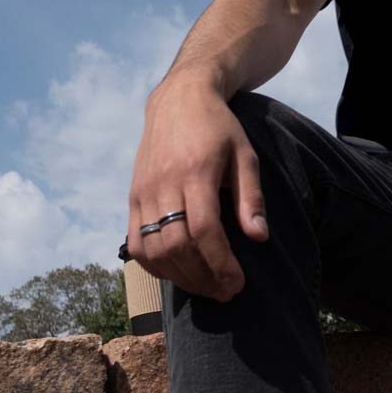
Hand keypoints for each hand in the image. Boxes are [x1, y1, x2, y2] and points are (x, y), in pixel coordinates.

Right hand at [127, 79, 268, 301]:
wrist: (179, 100)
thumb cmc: (220, 127)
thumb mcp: (245, 154)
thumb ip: (251, 196)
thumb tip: (259, 237)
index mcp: (196, 171)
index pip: (203, 230)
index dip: (220, 263)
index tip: (237, 283)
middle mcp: (164, 184)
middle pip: (177, 245)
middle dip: (203, 277)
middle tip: (226, 292)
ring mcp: (143, 192)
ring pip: (154, 249)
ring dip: (180, 277)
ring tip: (207, 286)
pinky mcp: (132, 196)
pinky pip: (136, 242)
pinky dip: (154, 266)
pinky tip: (177, 274)